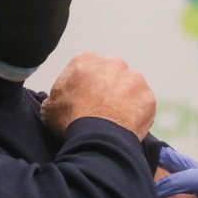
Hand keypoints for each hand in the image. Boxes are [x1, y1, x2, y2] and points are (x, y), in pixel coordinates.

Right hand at [40, 53, 154, 139]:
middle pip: (111, 74)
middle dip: (107, 88)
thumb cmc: (70, 121)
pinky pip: (142, 104)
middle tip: (101, 109)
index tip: (83, 100)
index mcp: (87, 60)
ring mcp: (134, 79)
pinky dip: (137, 113)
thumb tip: (57, 101)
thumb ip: (56, 97)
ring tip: (114, 119)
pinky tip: (126, 125)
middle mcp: (113, 63)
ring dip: (124, 99)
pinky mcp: (148, 96)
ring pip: (130, 87)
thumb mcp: (49, 106)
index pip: (86, 69)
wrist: (96, 138)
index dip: (84, 86)